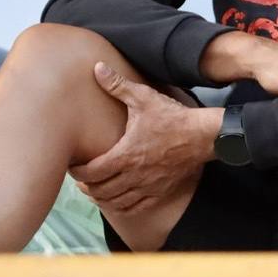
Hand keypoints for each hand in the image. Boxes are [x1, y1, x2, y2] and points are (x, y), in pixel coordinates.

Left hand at [70, 62, 220, 215]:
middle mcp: (134, 175)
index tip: (74, 166)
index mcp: (126, 155)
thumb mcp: (144, 98)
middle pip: (100, 190)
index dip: (78, 172)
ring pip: (115, 202)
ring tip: (94, 190)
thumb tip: (97, 68)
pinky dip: (120, 206)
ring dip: (101, 198)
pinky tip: (116, 200)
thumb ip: (118, 85)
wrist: (203, 135)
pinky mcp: (159, 191)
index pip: (92, 172)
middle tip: (81, 179)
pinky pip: (134, 207)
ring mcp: (147, 186)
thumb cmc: (173, 117)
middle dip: (86, 186)